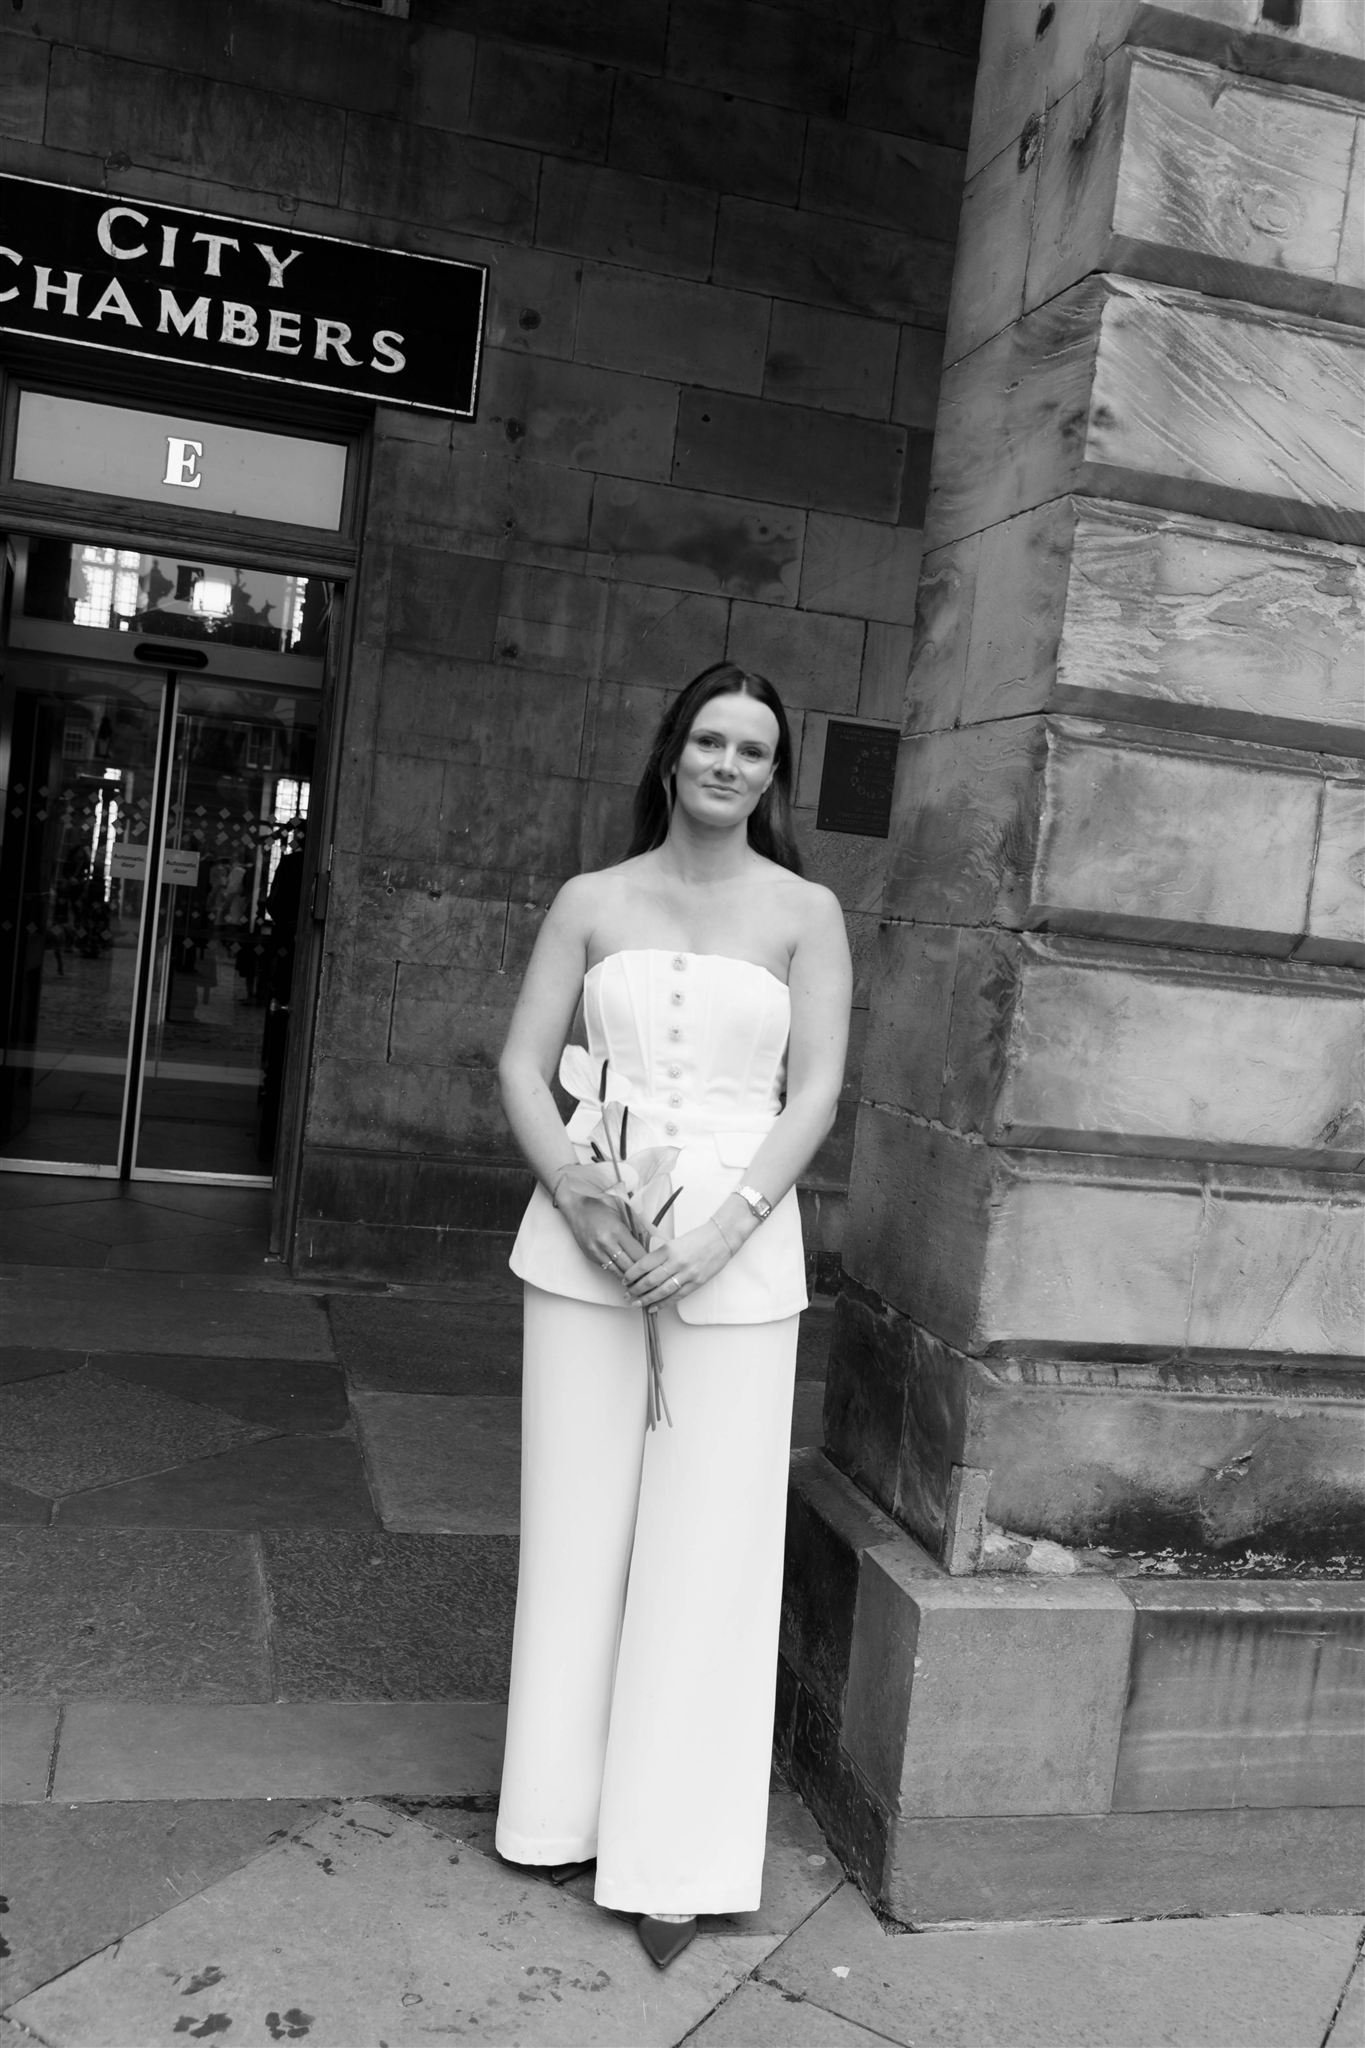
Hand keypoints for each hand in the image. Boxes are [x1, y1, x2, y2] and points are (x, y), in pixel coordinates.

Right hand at [552, 1163, 645, 1276]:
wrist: (576, 1208)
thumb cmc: (599, 1207)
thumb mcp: (621, 1212)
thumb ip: (635, 1228)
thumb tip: (649, 1243)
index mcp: (617, 1231)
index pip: (637, 1254)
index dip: (648, 1262)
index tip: (656, 1265)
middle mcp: (606, 1243)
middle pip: (629, 1266)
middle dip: (641, 1273)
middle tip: (651, 1277)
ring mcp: (597, 1251)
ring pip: (618, 1272)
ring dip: (629, 1277)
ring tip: (640, 1280)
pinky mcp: (591, 1256)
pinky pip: (608, 1269)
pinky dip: (618, 1272)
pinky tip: (626, 1275)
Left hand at [619, 1220, 733, 1310]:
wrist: (721, 1238)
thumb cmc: (699, 1238)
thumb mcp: (675, 1242)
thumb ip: (661, 1255)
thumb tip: (645, 1269)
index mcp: (668, 1249)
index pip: (643, 1265)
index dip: (631, 1275)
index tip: (625, 1280)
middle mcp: (676, 1262)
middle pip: (650, 1280)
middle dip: (636, 1290)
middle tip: (627, 1295)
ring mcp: (687, 1274)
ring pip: (662, 1291)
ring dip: (647, 1299)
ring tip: (637, 1303)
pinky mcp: (696, 1283)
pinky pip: (676, 1296)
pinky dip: (664, 1303)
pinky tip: (654, 1307)